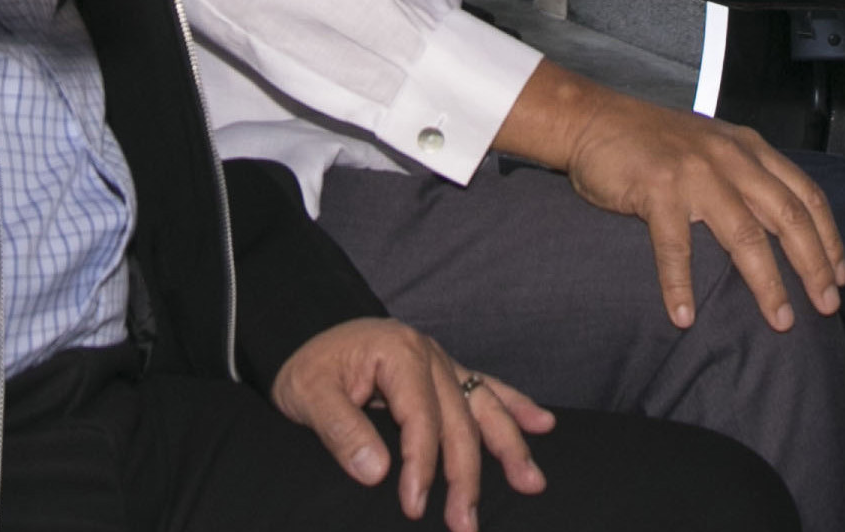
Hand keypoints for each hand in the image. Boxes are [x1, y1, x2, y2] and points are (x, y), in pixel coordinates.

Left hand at [272, 317, 550, 530]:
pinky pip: (485, 388)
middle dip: (466, 476)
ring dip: (509, 447)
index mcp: (398, 352)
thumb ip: (341, 430)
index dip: (422, 466)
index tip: (415, 507)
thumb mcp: (307, 394)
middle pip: (459, 421)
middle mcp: (427, 353)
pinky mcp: (443, 371)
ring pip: (483, 407)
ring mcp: (440, 361)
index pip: (421, 419)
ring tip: (532, 483)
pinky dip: (514, 406)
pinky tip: (542, 425)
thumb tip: (376, 473)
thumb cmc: (306, 367)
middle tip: (465, 524)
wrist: (301, 333)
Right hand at [508, 65, 844, 331]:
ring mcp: (695, 173)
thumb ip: (746, 175)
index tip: (839, 276)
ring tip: (779, 320)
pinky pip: (676, 247)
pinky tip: (684, 317)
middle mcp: (731, 158)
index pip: (806, 195)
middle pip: (788, 217)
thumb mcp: (713, 146)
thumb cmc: (653, 141)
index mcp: (749, 149)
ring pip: (745, 235)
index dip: (828, 239)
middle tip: (826, 307)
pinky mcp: (657, 190)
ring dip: (767, 283)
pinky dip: (680, 286)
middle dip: (813, 266)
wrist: (594, 119)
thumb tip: (780, 227)